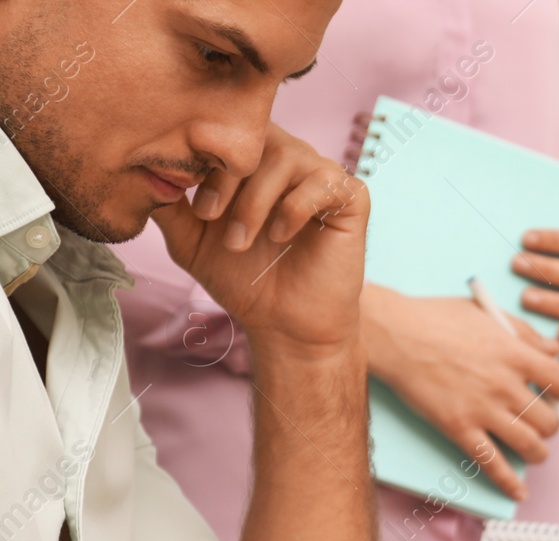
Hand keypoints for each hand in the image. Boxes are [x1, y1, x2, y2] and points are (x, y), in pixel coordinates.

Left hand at [153, 124, 367, 356]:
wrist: (287, 324)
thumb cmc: (244, 279)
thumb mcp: (190, 240)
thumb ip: (167, 204)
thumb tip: (137, 167)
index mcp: (253, 159)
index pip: (228, 129)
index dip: (204, 155)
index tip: (191, 201)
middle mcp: (289, 158)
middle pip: (257, 135)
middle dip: (227, 175)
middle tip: (209, 217)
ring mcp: (322, 175)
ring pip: (287, 156)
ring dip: (256, 200)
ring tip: (241, 240)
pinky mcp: (352, 197)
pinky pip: (325, 181)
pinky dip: (296, 207)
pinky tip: (280, 236)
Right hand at [363, 285, 558, 499]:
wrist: (394, 335)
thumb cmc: (437, 318)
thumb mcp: (488, 313)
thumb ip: (525, 334)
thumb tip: (555, 351)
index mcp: (516, 355)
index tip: (555, 394)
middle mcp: (505, 385)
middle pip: (549, 421)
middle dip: (549, 426)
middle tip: (539, 423)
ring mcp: (483, 410)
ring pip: (530, 446)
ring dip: (536, 453)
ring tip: (532, 451)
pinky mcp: (459, 428)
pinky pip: (492, 463)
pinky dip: (509, 483)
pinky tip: (519, 492)